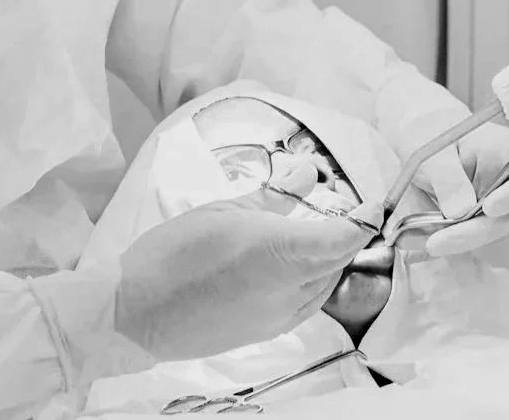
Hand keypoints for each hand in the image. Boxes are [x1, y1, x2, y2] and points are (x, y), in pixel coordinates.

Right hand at [112, 183, 371, 360]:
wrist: (136, 313)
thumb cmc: (174, 254)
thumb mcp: (223, 211)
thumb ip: (272, 196)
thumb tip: (306, 176)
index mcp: (279, 254)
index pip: (343, 239)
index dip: (364, 221)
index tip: (373, 204)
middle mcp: (287, 291)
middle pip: (337, 262)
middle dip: (347, 236)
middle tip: (344, 209)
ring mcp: (278, 317)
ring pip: (324, 285)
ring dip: (330, 260)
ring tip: (318, 233)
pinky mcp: (265, 332)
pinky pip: (306, 304)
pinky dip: (313, 280)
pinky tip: (296, 264)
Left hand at [402, 120, 508, 259]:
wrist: (419, 137)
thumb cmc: (431, 131)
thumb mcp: (432, 149)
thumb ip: (447, 176)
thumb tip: (460, 211)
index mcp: (508, 150)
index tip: (489, 208)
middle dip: (475, 232)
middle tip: (437, 242)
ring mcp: (498, 204)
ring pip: (490, 232)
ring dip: (460, 242)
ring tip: (427, 242)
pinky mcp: (480, 221)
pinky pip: (469, 236)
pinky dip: (448, 241)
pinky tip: (421, 242)